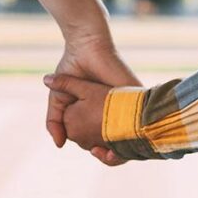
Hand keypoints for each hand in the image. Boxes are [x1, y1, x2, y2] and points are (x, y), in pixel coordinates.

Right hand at [46, 31, 139, 157]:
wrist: (85, 46)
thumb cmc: (72, 68)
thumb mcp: (59, 100)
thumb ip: (55, 122)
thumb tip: (59, 145)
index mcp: (101, 111)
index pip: (105, 137)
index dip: (101, 149)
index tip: (92, 150)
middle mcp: (116, 108)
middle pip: (122, 138)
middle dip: (114, 152)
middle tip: (99, 151)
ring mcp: (127, 101)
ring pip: (135, 130)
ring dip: (126, 144)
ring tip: (110, 150)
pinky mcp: (135, 91)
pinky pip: (143, 115)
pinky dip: (137, 128)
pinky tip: (126, 136)